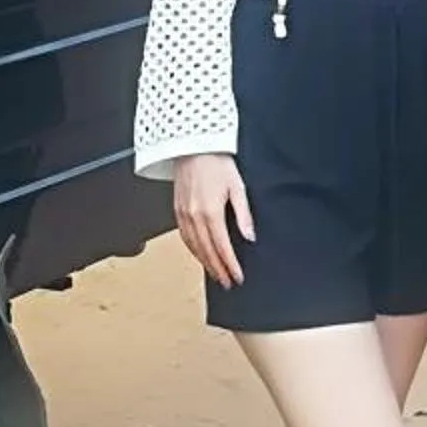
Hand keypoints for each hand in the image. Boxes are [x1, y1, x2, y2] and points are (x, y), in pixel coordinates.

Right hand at [174, 153, 254, 286]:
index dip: (230, 265)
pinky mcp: (177, 209)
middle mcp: (194, 216)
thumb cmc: (216, 161)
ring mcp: (183, 214)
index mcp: (211, 212)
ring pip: (194, 247)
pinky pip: (184, 237)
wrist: (192, 144)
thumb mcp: (237, 186)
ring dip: (205, 263)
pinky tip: (200, 255)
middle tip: (228, 282)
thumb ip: (244, 214)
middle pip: (207, 251)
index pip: (222, 247)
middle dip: (218, 270)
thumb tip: (249, 236)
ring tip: (216, 274)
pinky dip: (193, 250)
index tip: (238, 277)